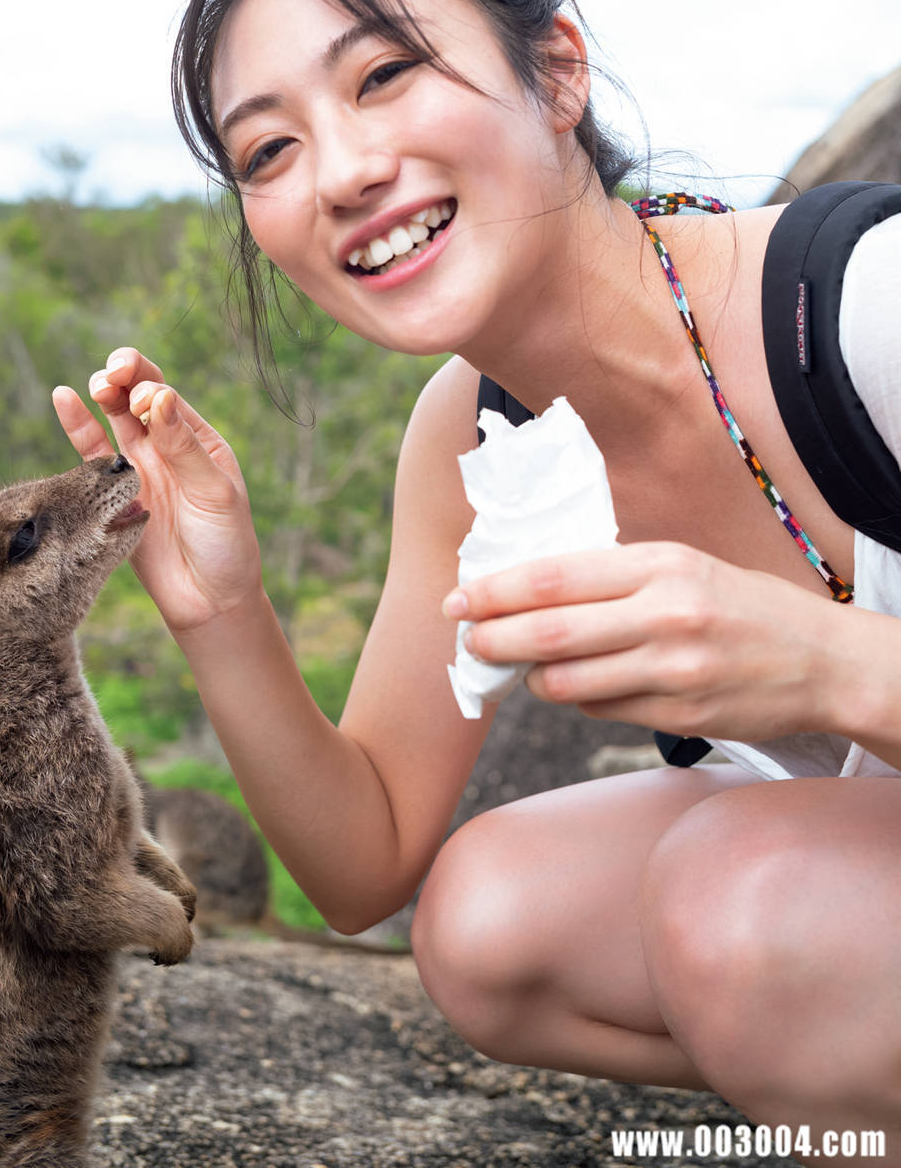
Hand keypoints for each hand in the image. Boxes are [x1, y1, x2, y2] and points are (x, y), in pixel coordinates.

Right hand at [53, 348, 262, 634]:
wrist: (208, 600)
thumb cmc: (226, 544)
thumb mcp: (214, 493)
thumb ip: (184, 448)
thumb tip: (158, 396)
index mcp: (198, 439)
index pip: (168, 396)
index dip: (150, 389)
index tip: (145, 404)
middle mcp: (166, 446)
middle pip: (138, 395)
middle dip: (124, 375)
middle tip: (113, 374)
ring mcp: (138, 467)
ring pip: (114, 417)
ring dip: (104, 393)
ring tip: (97, 384)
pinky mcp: (111, 493)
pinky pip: (91, 452)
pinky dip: (77, 424)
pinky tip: (64, 396)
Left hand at [444, 542, 848, 742]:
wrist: (822, 659)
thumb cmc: (738, 604)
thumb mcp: (681, 566)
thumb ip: (612, 576)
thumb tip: (527, 592)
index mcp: (659, 564)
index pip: (554, 577)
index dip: (495, 590)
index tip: (458, 600)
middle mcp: (665, 614)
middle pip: (549, 632)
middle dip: (494, 639)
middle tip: (467, 642)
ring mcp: (674, 669)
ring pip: (568, 681)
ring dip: (531, 679)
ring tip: (520, 669)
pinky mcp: (681, 715)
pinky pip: (602, 711)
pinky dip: (577, 700)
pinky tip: (577, 686)